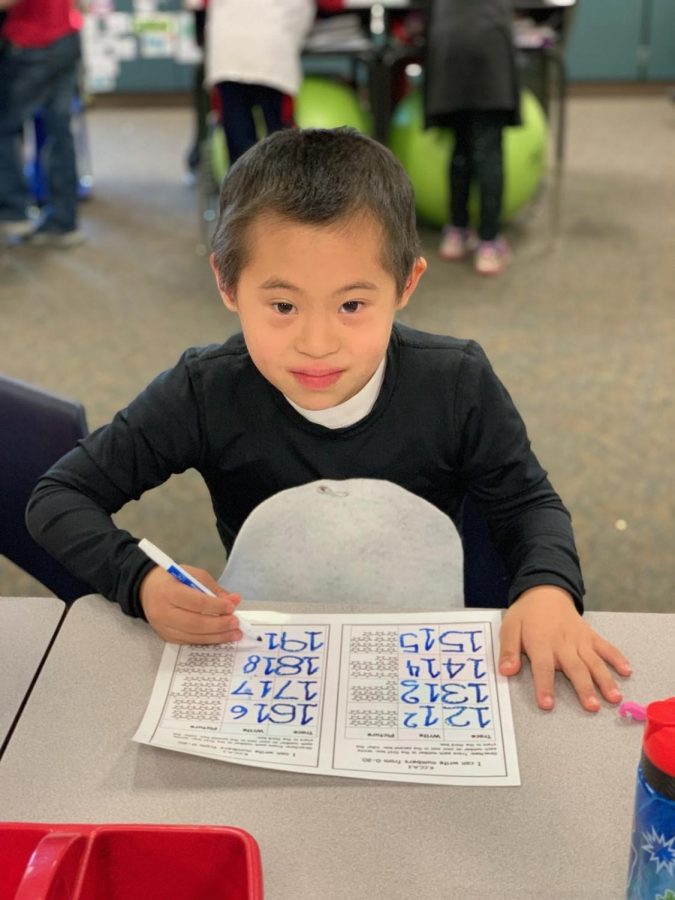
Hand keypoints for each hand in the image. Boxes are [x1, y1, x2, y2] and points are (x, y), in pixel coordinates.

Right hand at [140, 564, 243, 643]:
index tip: (232, 606)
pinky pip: (190, 642)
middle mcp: (163, 612)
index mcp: (169, 592)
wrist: (147, 590)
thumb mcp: (193, 575)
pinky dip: (208, 640)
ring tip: (235, 634)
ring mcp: (164, 628)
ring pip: (194, 636)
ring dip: (217, 636)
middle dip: (219, 625)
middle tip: (236, 623)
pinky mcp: (167, 638)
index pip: (196, 602)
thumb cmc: (173, 579)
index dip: (216, 606)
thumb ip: (213, 589)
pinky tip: (221, 637)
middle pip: (195, 623)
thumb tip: (233, 601)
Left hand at [498, 585, 631, 711]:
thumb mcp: (509, 628)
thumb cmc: (526, 615)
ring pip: (594, 661)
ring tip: (614, 697)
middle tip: (592, 707)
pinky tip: (627, 671)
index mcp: (541, 643)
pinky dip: (617, 658)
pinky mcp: (591, 636)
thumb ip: (508, 651)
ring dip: (605, 679)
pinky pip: (606, 647)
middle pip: (575, 668)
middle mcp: (563, 643)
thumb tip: (506, 671)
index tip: (547, 705)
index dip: (544, 686)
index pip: (542, 667)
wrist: (545, 592)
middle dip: (584, 688)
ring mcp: (580, 640)